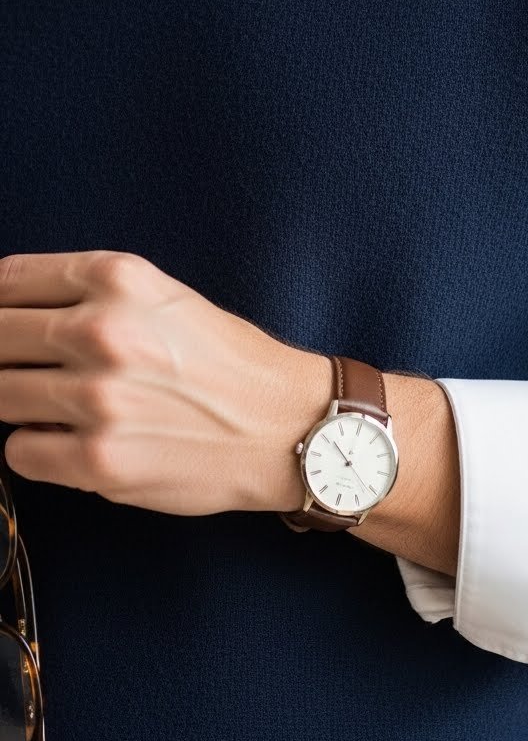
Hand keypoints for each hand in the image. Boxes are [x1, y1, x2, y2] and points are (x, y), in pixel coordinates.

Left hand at [0, 250, 331, 515]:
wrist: (287, 427)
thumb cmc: (226, 361)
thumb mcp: (161, 296)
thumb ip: (86, 294)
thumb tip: (6, 312)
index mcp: (118, 278)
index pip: (5, 280)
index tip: (2, 320)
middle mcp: (102, 331)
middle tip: (22, 367)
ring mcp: (97, 399)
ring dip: (17, 401)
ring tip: (56, 404)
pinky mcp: (98, 461)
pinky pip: (18, 452)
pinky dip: (34, 447)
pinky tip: (70, 440)